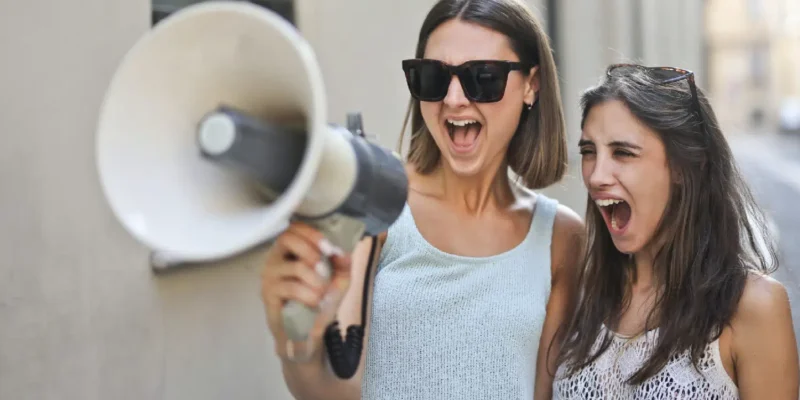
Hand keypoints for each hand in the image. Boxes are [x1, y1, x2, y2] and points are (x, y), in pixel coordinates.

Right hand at [260, 221, 352, 359]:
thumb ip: (343, 264)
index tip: (329, 248)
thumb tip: (343, 252)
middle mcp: (276, 258)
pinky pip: (291, 288)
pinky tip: (316, 302)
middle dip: (311, 251)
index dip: (312, 233)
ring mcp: (269, 276)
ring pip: (295, 266)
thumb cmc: (320, 300)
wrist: (307, 332)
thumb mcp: (338, 280)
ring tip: (323, 293)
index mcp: (290, 250)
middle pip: (287, 239)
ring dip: (316, 280)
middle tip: (325, 269)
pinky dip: (309, 294)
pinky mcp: (268, 294)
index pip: (294, 228)